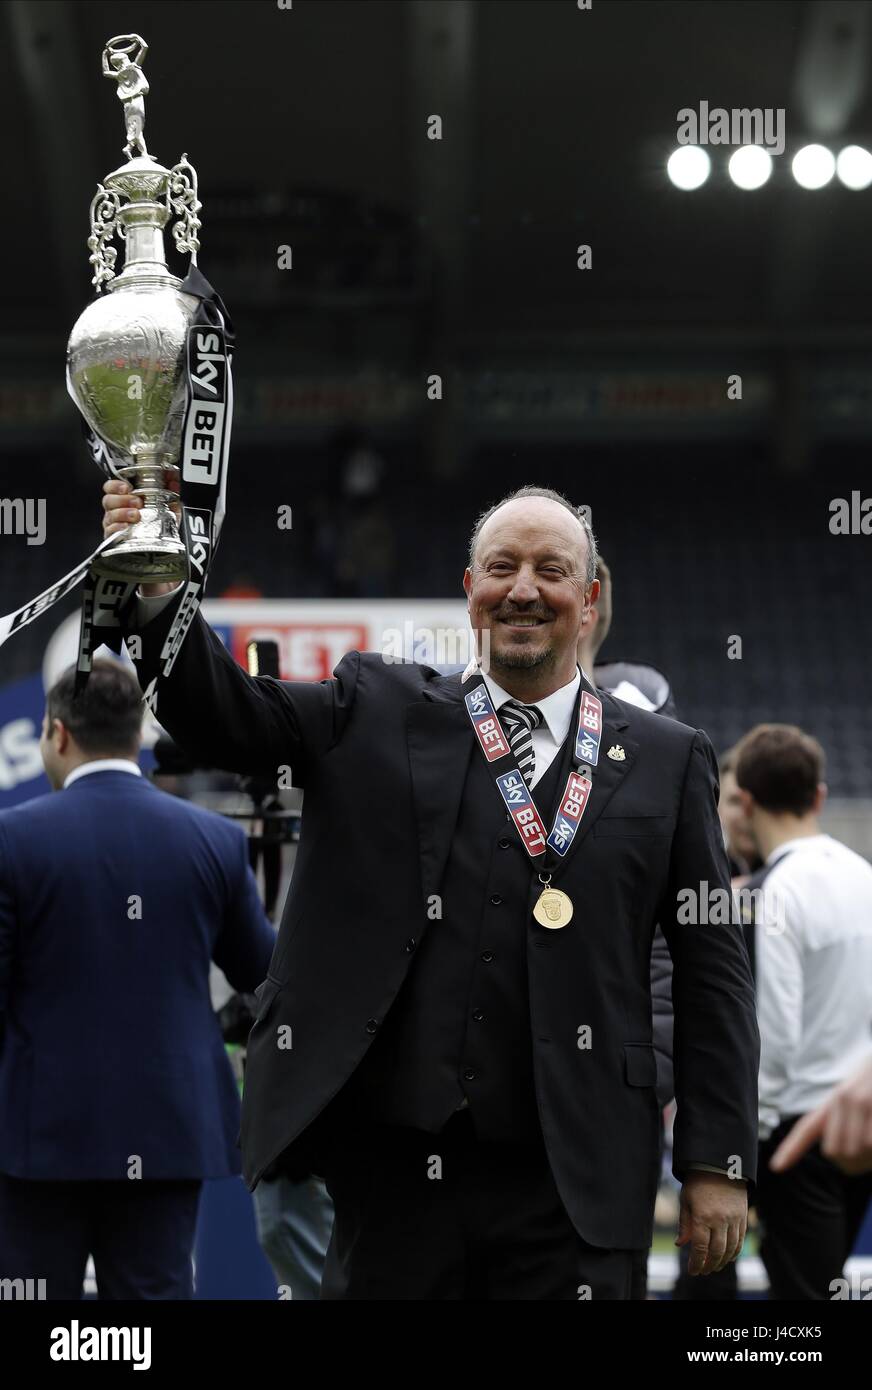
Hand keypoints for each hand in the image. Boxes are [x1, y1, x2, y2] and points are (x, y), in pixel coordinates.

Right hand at [101, 478, 178, 597]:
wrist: (162, 559)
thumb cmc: (161, 531)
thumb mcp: (169, 512)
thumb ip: (171, 495)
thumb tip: (174, 479)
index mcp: (126, 502)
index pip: (111, 488)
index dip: (115, 485)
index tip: (126, 486)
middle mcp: (116, 513)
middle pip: (107, 500)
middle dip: (121, 499)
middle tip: (137, 502)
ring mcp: (114, 528)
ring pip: (108, 516)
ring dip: (122, 513)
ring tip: (136, 516)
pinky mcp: (114, 543)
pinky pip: (110, 534)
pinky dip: (117, 529)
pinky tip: (126, 528)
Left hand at [675, 1171, 746, 1275]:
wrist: (720, 1164)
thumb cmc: (697, 1181)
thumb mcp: (686, 1200)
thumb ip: (684, 1223)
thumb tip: (680, 1244)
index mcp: (702, 1216)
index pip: (700, 1248)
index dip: (696, 1263)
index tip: (693, 1271)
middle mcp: (720, 1220)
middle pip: (716, 1252)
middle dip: (709, 1265)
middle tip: (703, 1271)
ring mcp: (734, 1219)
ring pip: (730, 1249)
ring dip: (722, 1261)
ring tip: (714, 1267)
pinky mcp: (743, 1217)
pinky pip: (741, 1240)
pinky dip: (734, 1252)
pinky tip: (728, 1257)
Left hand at [769, 1059, 871, 1175]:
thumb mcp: (854, 1101)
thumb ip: (840, 1127)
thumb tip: (838, 1156)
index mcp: (831, 1102)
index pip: (806, 1128)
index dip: (790, 1149)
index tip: (775, 1167)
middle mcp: (841, 1100)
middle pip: (833, 1151)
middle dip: (850, 1162)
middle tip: (867, 1155)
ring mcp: (858, 1102)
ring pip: (854, 1151)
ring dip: (868, 1157)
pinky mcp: (870, 1105)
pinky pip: (869, 1144)